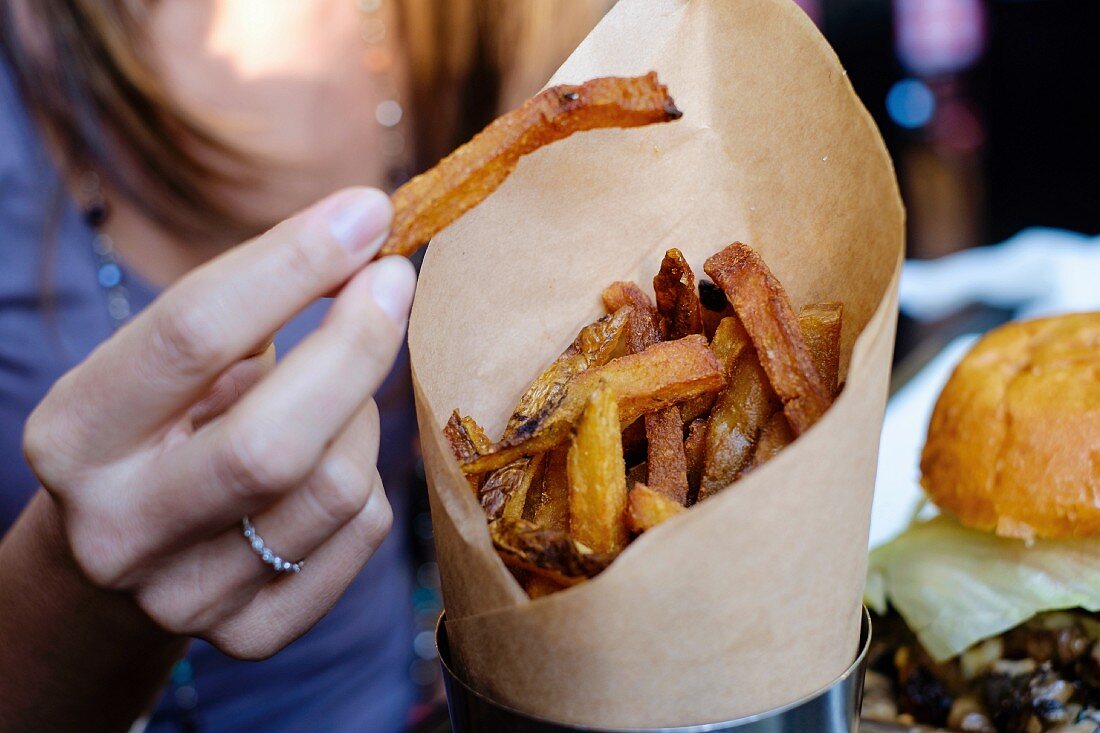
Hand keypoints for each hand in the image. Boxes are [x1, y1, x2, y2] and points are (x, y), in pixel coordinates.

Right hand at [22, 188, 415, 658]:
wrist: (124, 545)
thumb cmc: (162, 423)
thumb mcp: (168, 362)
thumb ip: (249, 304)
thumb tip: (365, 231)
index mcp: (77, 436)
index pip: (190, 337)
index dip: (291, 264)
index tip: (365, 211)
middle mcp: (119, 529)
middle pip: (272, 441)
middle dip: (355, 345)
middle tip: (393, 280)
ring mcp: (185, 597)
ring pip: (333, 488)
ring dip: (362, 414)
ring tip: (340, 387)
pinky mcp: (250, 634)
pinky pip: (360, 536)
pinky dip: (369, 476)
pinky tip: (337, 454)